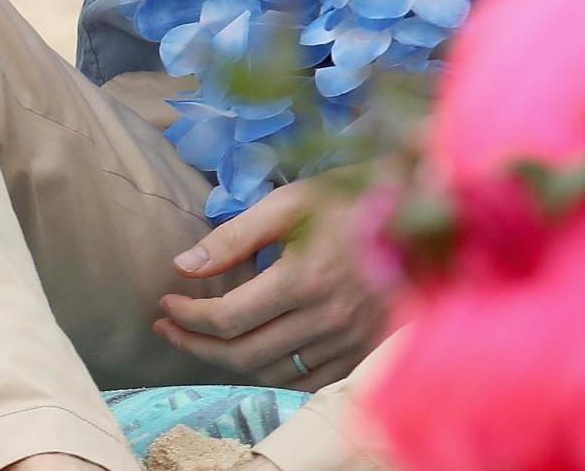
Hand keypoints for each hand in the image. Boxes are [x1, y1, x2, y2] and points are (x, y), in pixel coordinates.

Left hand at [154, 178, 386, 390]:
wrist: (420, 219)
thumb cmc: (346, 201)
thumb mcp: (286, 204)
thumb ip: (232, 238)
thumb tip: (182, 267)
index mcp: (304, 280)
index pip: (229, 318)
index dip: (188, 316)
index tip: (165, 304)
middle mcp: (328, 320)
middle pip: (244, 355)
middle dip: (196, 345)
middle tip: (167, 328)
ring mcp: (349, 342)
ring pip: (273, 373)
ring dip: (229, 362)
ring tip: (200, 339)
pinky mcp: (364, 353)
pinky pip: (308, 382)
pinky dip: (272, 372)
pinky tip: (251, 352)